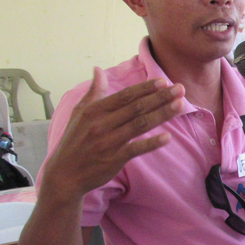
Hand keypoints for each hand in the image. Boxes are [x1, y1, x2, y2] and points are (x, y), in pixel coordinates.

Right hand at [42, 68, 183, 200]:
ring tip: (180, 105)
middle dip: (160, 97)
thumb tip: (97, 69)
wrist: (65, 174)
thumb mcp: (79, 113)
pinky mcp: (114, 159)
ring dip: (162, 114)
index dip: (145, 88)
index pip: (125, 96)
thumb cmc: (75, 141)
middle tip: (180, 89)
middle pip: (136, 108)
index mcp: (94, 110)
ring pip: (140, 124)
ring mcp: (108, 142)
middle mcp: (101, 124)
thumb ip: (93, 92)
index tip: (164, 82)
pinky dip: (152, 143)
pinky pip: (136, 149)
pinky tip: (168, 137)